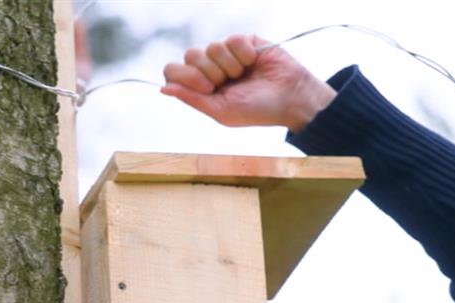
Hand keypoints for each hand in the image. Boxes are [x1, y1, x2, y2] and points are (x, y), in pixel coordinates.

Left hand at [162, 35, 335, 131]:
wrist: (291, 99)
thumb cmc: (258, 111)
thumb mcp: (222, 112)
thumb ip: (192, 99)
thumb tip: (163, 89)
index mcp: (201, 87)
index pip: (173, 72)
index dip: (186, 76)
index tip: (207, 87)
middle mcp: (210, 69)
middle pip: (190, 55)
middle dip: (210, 72)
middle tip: (228, 82)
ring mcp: (226, 54)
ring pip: (211, 46)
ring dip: (230, 65)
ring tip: (245, 74)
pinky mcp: (243, 42)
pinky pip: (232, 39)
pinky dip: (244, 53)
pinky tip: (255, 62)